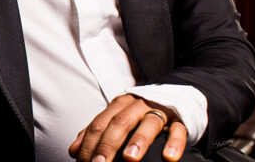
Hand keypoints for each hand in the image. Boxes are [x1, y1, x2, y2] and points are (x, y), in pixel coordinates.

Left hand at [68, 94, 186, 161]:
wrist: (174, 98)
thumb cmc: (139, 115)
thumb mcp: (117, 118)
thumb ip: (97, 132)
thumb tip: (74, 150)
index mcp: (119, 105)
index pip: (100, 123)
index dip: (89, 142)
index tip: (82, 161)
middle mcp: (137, 105)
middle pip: (120, 122)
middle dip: (108, 144)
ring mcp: (160, 111)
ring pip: (149, 123)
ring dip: (138, 140)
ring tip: (130, 158)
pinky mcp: (180, 120)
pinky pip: (178, 130)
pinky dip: (174, 143)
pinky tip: (169, 157)